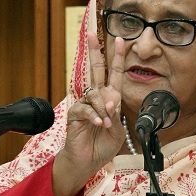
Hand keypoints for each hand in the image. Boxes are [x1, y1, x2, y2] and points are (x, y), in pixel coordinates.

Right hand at [52, 32, 126, 195]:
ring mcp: (84, 105)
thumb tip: (110, 103)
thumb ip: (116, 116)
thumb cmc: (102, 145)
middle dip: (95, 51)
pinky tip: (97, 124)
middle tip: (93, 34)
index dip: (117, 57)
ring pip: (94, 95)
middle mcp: (96, 98)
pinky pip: (85, 109)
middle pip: (95, 70)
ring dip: (103, 108)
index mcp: (109, 99)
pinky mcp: (74, 115)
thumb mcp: (117, 130)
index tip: (121, 40)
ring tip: (105, 124)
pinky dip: (94, 117)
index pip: (113, 74)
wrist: (88, 161)